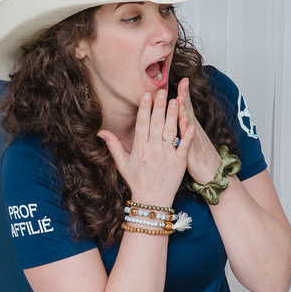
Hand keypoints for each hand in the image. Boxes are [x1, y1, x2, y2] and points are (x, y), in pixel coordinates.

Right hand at [98, 89, 194, 208]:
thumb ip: (113, 145)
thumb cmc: (137, 182)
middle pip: (156, 124)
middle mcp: (153, 150)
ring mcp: (167, 156)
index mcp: (139, 148)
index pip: (142, 124)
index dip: (144, 108)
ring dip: (173, 115)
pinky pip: (183, 147)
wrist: (152, 201)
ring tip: (175, 100)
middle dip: (159, 106)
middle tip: (162, 90)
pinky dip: (187, 135)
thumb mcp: (122, 163)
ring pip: (170, 132)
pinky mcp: (179, 163)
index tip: (146, 94)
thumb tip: (100, 131)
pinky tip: (189, 123)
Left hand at [176, 78, 221, 184]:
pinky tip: (184, 124)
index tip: (182, 79)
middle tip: (183, 80)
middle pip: (188, 111)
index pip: (186, 108)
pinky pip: (189, 141)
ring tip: (181, 97)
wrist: (214, 176)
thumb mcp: (191, 141)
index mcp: (190, 129)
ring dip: (185, 110)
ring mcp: (194, 142)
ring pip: (189, 123)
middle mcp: (194, 132)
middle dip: (185, 95)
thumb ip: (183, 129)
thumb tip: (177, 117)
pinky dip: (186, 132)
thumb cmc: (200, 159)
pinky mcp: (192, 154)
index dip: (184, 93)